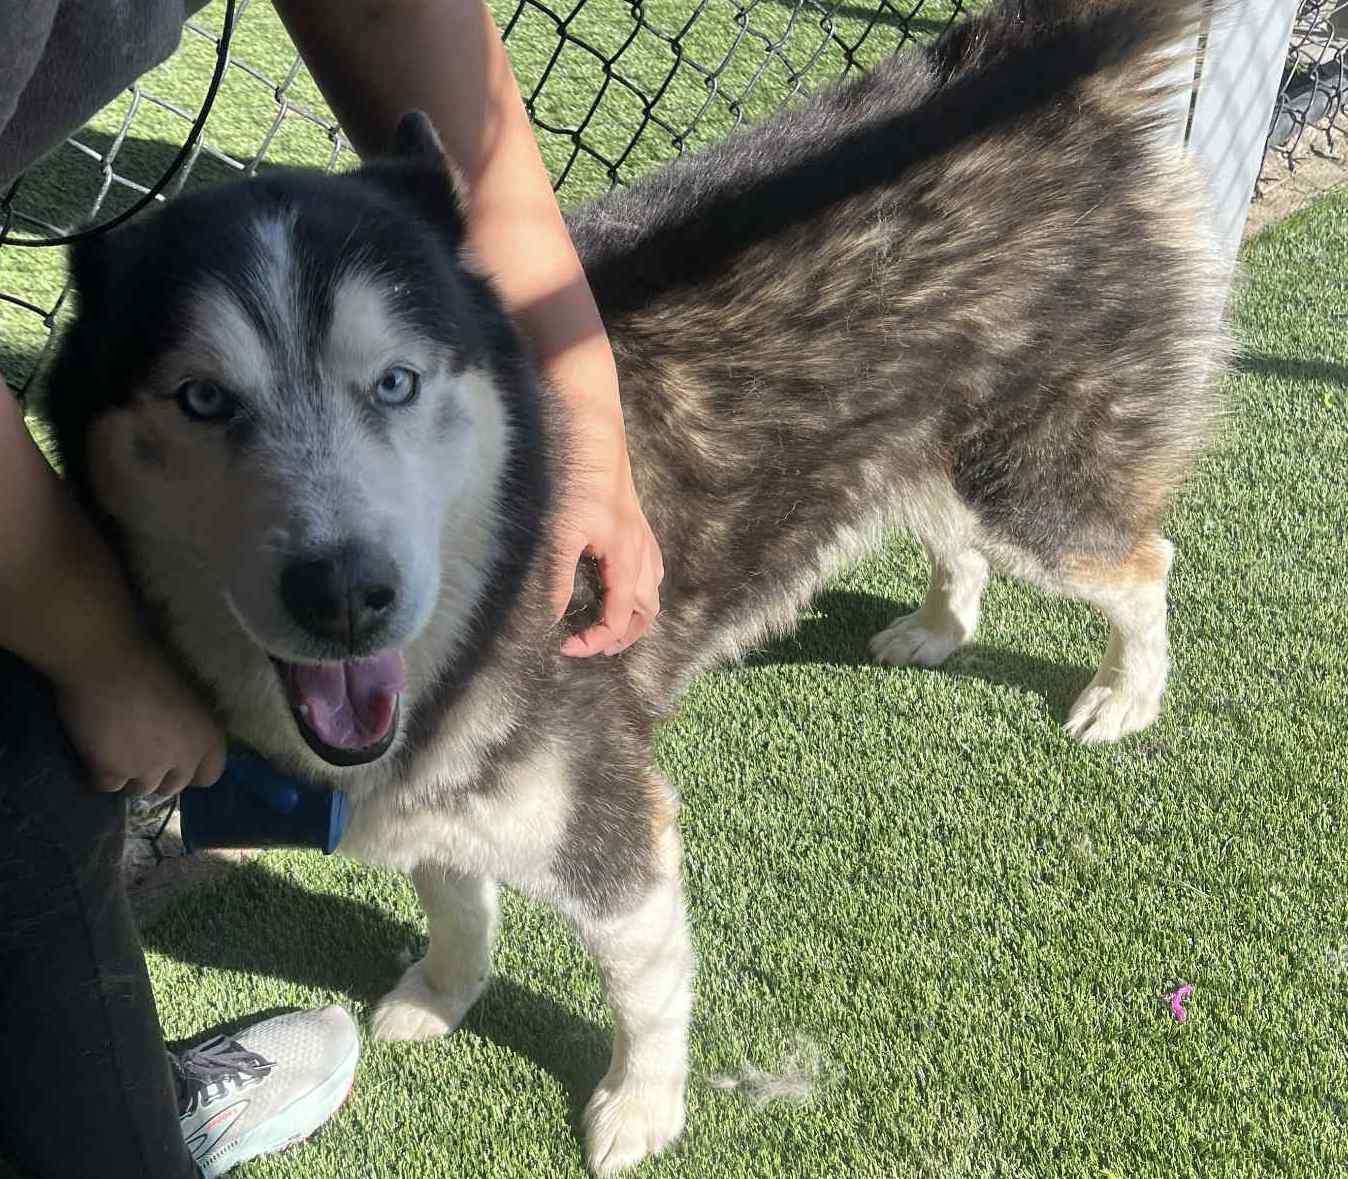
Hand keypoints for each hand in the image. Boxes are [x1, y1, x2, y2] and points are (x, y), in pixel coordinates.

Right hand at [53, 634, 226, 797]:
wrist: (109, 662)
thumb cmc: (153, 665)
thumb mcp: (190, 695)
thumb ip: (191, 725)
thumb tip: (186, 736)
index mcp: (208, 738)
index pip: (210, 774)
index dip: (193, 771)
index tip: (178, 764)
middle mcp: (184, 759)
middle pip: (173, 786)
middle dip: (159, 776)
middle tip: (141, 757)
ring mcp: (147, 769)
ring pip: (140, 789)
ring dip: (130, 777)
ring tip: (117, 754)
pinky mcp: (111, 772)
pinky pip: (107, 786)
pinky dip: (100, 774)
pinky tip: (95, 756)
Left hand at [550, 398, 663, 657]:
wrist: (590, 424)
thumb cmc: (575, 476)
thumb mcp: (560, 533)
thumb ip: (557, 579)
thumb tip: (551, 620)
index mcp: (625, 558)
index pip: (618, 617)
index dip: (594, 641)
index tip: (564, 647)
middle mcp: (639, 549)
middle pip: (647, 609)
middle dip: (624, 635)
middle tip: (592, 646)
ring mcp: (640, 533)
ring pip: (653, 586)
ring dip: (636, 611)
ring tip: (611, 624)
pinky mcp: (633, 518)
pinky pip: (650, 561)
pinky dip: (641, 583)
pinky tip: (622, 579)